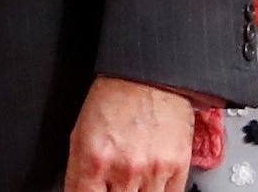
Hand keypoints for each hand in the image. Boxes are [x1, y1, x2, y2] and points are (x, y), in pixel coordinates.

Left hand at [64, 76, 193, 191]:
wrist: (148, 77)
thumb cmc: (113, 100)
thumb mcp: (80, 133)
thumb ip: (79, 171)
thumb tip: (79, 191)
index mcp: (94, 159)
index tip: (91, 190)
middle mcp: (124, 169)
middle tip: (113, 180)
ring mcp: (153, 171)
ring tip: (130, 176)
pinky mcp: (178, 168)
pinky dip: (158, 191)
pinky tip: (149, 180)